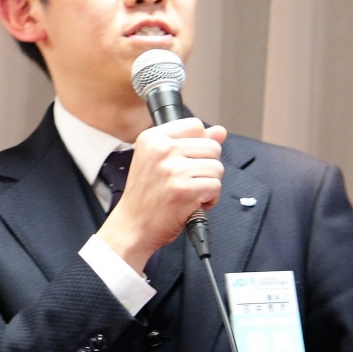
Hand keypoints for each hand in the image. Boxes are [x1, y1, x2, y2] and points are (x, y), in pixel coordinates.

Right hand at [96, 118, 226, 274]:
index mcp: (152, 138)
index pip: (195, 125)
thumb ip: (191, 142)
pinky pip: (216, 186)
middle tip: (189, 180)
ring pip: (217, 167)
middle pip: (212, 147)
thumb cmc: (145, 195)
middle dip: (207, 166)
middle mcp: (162, 150)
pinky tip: (194, 203)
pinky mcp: (185, 190)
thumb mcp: (158, 160)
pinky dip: (210, 199)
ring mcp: (173, 170)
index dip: (200, 144)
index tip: (190, 159)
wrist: (132, 226)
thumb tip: (221, 131)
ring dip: (209, 183)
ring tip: (191, 192)